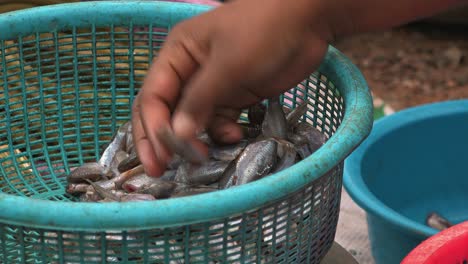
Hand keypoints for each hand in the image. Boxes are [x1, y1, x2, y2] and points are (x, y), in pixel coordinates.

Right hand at [132, 0, 332, 175]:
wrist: (307, 23)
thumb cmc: (263, 32)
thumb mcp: (228, 64)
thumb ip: (200, 100)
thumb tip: (177, 136)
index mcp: (178, 54)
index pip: (153, 96)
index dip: (152, 128)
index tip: (158, 158)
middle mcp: (189, 71)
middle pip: (166, 111)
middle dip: (163, 139)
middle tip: (160, 170)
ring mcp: (213, 85)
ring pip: (193, 120)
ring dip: (195, 140)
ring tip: (202, 158)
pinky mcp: (234, 96)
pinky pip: (218, 121)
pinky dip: (222, 132)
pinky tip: (235, 135)